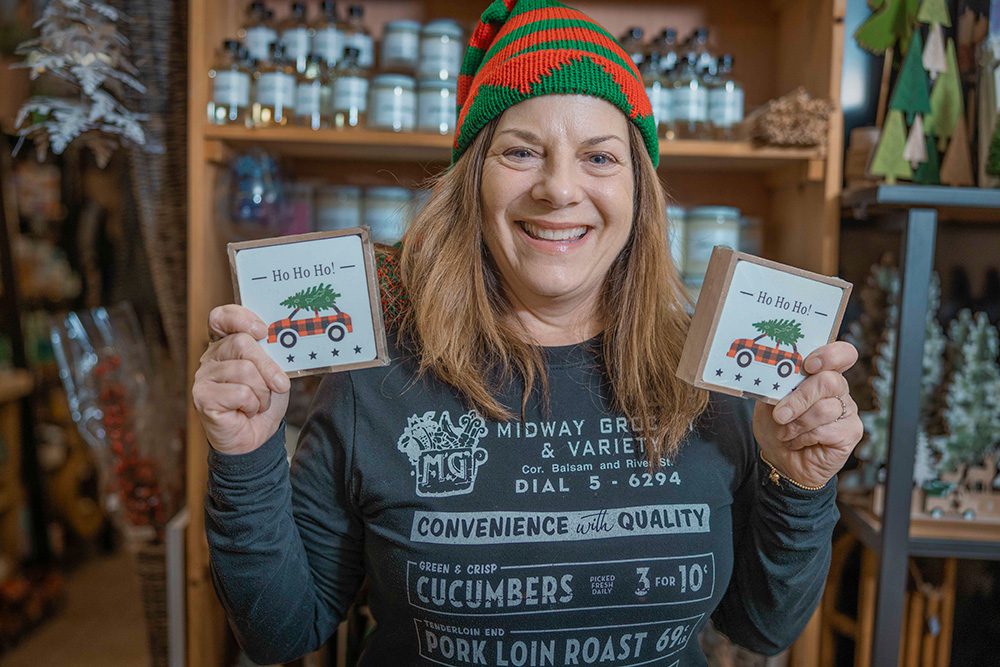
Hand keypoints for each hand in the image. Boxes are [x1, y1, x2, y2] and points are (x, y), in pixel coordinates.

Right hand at [192, 305, 290, 454]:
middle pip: (241, 343)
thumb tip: (280, 341)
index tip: (262, 330)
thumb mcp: (274, 373)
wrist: (257, 438)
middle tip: (280, 384)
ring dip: (262, 392)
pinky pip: (240, 392)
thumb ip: (273, 355)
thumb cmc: (263, 402)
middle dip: (268, 366)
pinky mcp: (202, 397)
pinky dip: (252, 405)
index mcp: (227, 344)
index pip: (222, 317)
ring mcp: (203, 376)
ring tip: (257, 403)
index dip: (239, 317)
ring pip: (245, 370)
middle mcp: (211, 357)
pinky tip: (246, 412)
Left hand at [752, 341, 863, 488]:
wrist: (779, 459)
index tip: (808, 365)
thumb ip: (776, 385)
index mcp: (821, 374)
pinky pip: (826, 430)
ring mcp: (848, 411)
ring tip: (785, 432)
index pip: (841, 354)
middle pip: (830, 381)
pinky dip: (803, 437)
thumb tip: (776, 375)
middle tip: (780, 414)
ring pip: (825, 408)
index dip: (830, 355)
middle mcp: (839, 390)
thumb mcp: (769, 401)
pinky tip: (796, 442)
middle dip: (799, 398)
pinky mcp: (850, 432)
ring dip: (797, 423)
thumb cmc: (776, 426)